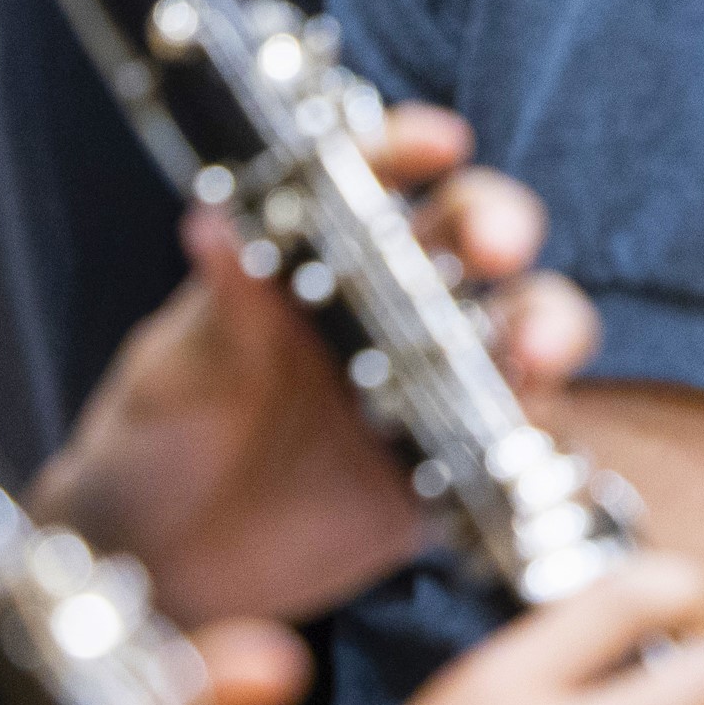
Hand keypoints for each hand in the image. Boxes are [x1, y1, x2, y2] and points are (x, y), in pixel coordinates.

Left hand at [37, 104, 600, 628]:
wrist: (157, 560)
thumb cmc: (159, 437)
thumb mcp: (177, 368)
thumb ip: (219, 307)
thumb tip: (213, 222)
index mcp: (325, 257)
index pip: (377, 178)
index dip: (412, 149)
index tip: (438, 144)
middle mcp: (396, 306)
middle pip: (475, 239)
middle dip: (500, 226)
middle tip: (496, 248)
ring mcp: (434, 386)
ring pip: (520, 332)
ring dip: (545, 328)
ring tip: (535, 353)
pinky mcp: (453, 469)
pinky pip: (518, 449)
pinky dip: (547, 447)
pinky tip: (546, 452)